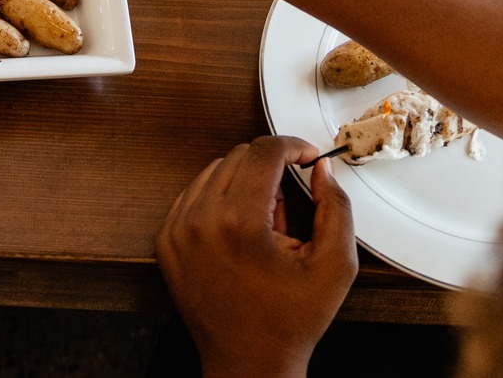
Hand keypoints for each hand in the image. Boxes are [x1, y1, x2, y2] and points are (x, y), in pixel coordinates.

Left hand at [157, 136, 357, 377]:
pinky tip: (239, 232)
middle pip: (239, 156)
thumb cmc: (289, 321)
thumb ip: (336, 208)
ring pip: (214, 171)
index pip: (264, 152)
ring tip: (263, 227)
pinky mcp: (166, 242)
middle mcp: (200, 221)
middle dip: (270, 169)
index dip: (292, 146)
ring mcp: (177, 231)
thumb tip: (321, 169)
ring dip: (243, 183)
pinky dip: (218, 200)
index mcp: (239, 223)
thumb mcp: (335, 266)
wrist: (249, 363)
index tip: (306, 155)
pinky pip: (194, 195)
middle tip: (287, 208)